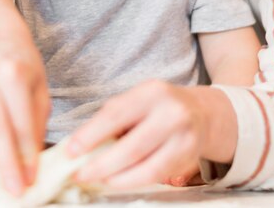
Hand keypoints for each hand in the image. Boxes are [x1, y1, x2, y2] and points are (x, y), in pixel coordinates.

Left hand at [68, 80, 226, 187]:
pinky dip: (133, 181)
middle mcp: (172, 113)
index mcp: (152, 92)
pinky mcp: (189, 158)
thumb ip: (113, 118)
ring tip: (96, 180)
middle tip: (80, 174)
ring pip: (146, 167)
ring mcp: (184, 137)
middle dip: (101, 164)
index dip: (91, 135)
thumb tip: (80, 145)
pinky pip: (157, 175)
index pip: (116, 114)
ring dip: (116, 178)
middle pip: (132, 147)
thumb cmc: (159, 107)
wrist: (202, 113)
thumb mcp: (138, 100)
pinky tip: (118, 181)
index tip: (71, 151)